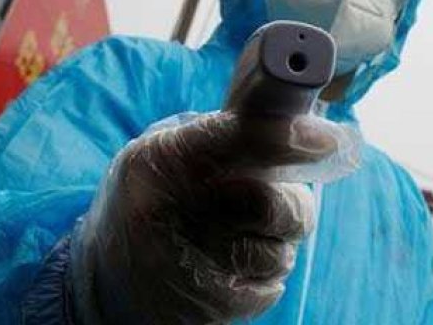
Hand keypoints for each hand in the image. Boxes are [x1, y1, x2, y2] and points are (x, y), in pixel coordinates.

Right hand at [77, 112, 338, 323]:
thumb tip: (300, 126)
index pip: (237, 141)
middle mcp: (173, 212)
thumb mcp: (167, 154)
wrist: (105, 280)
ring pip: (280, 250)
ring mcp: (191, 264)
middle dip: (292, 203)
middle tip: (281, 201)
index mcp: (164, 160)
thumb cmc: (152, 202)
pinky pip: (271, 285)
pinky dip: (263, 275)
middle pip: (272, 204)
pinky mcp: (210, 306)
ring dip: (276, 243)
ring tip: (240, 239)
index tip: (327, 139)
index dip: (288, 139)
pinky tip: (230, 267)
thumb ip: (225, 138)